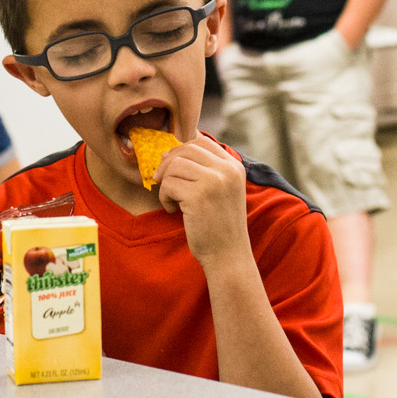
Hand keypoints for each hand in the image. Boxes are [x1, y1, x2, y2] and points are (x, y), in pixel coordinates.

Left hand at [154, 134, 251, 269]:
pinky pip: (168, 184)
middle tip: (162, 181)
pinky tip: (173, 210)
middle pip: (186, 149)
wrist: (228, 256)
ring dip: (166, 182)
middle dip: (168, 163)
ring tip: (172, 200)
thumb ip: (205, 169)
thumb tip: (168, 152)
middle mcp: (227, 170)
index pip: (202, 141)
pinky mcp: (199, 196)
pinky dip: (165, 197)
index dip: (181, 150)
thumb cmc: (218, 225)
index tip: (171, 168)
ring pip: (174, 165)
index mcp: (234, 166)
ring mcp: (214, 181)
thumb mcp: (220, 190)